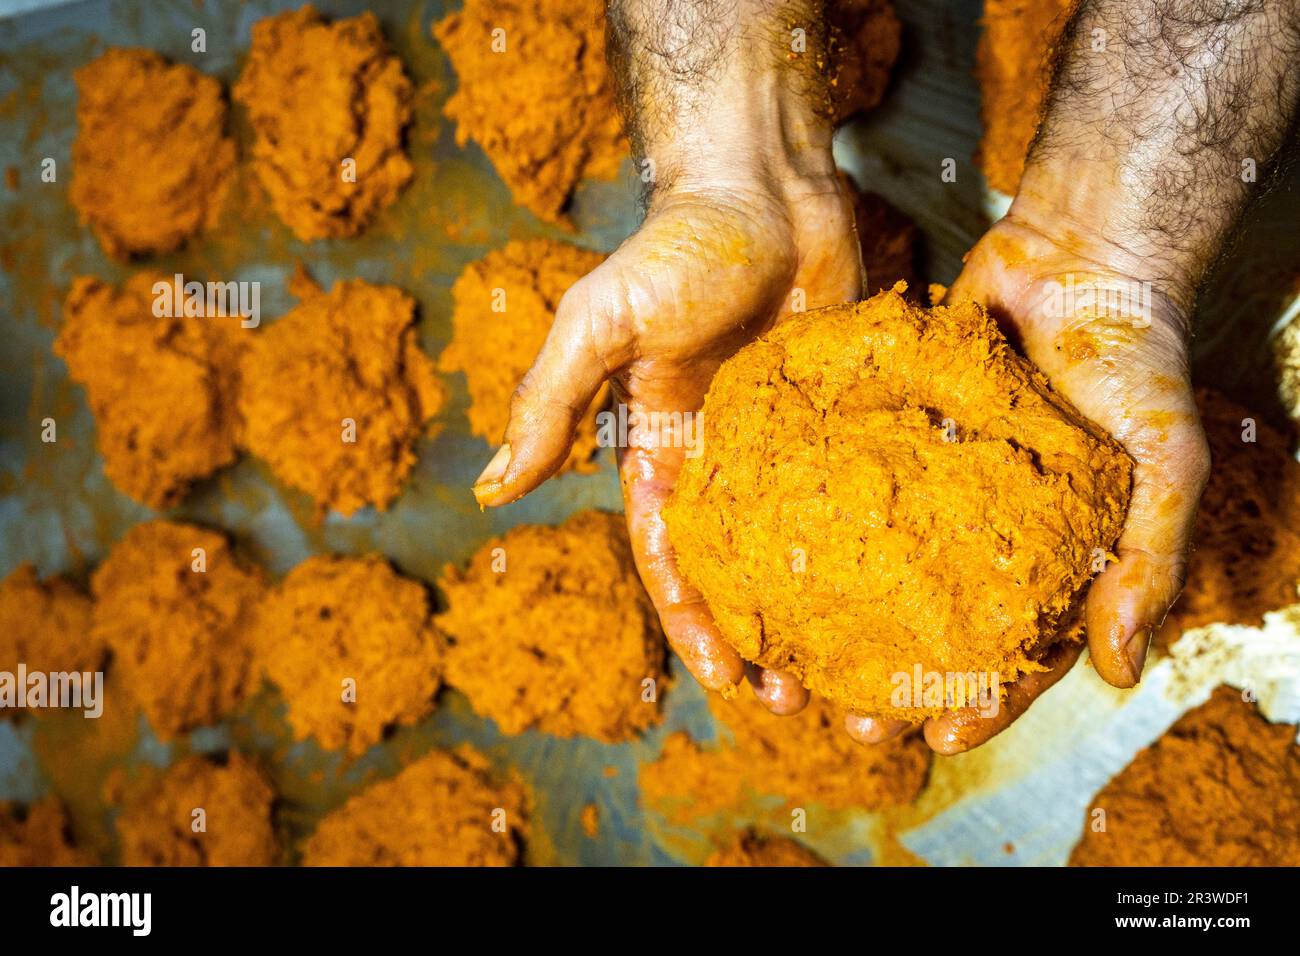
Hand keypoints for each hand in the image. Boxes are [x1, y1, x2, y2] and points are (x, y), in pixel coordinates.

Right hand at [473, 171, 861, 711]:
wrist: (766, 183)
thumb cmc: (676, 248)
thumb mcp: (598, 325)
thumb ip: (547, 404)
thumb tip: (487, 490)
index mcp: (658, 449)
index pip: (670, 556)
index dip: (692, 620)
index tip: (724, 677)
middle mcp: (721, 457)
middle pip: (738, 566)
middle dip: (756, 634)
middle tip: (793, 698)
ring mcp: (787, 439)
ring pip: (800, 540)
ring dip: (817, 603)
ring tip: (849, 663)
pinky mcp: (841, 414)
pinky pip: (856, 486)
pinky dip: (872, 536)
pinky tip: (902, 579)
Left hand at [846, 209, 1209, 753]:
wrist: (1081, 255)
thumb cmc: (1136, 362)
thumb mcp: (1165, 464)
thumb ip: (1147, 561)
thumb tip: (1121, 670)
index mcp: (1054, 556)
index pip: (1019, 650)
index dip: (986, 700)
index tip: (941, 735)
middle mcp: (985, 532)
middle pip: (933, 626)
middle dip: (894, 681)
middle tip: (851, 720)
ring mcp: (932, 487)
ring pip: (878, 569)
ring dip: (840, 622)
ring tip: (796, 663)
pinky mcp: (889, 434)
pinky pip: (846, 487)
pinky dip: (814, 524)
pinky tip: (771, 560)